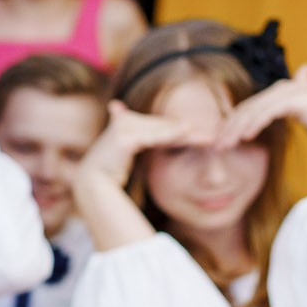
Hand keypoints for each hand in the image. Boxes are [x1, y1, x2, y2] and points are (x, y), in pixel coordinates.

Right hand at [76, 102, 207, 189]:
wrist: (92, 185)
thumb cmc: (110, 174)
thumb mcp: (131, 156)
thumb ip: (145, 145)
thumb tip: (157, 140)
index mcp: (124, 122)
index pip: (159, 127)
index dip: (179, 131)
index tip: (200, 134)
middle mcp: (123, 121)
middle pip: (163, 127)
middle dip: (189, 133)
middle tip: (213, 136)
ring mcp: (123, 128)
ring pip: (162, 131)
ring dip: (187, 134)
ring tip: (209, 138)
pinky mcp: (124, 138)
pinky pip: (153, 138)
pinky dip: (171, 136)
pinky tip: (187, 131)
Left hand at [214, 65, 306, 146]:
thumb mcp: (298, 115)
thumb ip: (284, 107)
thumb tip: (283, 94)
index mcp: (279, 93)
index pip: (249, 108)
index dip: (233, 123)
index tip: (221, 141)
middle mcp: (282, 89)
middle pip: (248, 108)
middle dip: (231, 128)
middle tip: (217, 146)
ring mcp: (290, 93)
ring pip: (256, 110)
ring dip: (239, 128)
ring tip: (226, 145)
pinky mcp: (297, 100)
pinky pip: (270, 112)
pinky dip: (256, 123)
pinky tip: (246, 137)